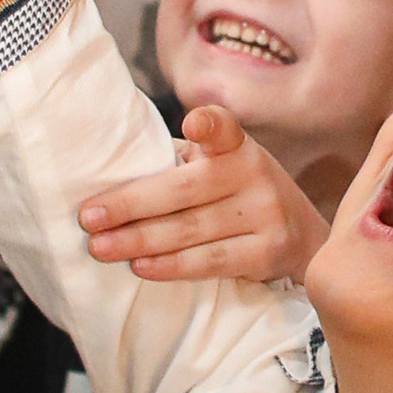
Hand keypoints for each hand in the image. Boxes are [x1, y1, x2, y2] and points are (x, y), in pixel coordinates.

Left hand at [78, 104, 329, 284]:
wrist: (305, 238)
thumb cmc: (238, 196)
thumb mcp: (221, 168)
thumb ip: (180, 165)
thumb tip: (107, 174)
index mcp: (237, 146)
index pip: (223, 128)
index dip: (208, 125)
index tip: (192, 126)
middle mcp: (256, 172)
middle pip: (183, 189)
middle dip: (130, 204)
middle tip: (87, 218)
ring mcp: (266, 213)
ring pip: (191, 229)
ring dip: (139, 240)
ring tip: (100, 247)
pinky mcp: (269, 252)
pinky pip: (210, 261)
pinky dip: (172, 266)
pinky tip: (141, 267)